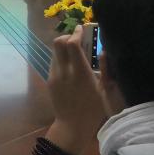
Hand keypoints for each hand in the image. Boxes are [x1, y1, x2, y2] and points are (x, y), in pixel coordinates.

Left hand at [45, 26, 107, 154]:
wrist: (72, 126)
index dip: (76, 33)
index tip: (82, 28)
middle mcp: (64, 71)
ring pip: (54, 52)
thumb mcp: (104, 90)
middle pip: (58, 43)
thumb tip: (104, 51)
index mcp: (80, 72)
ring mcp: (54, 76)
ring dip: (63, 47)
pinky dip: (61, 58)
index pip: (72, 44)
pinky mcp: (49, 81)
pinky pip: (53, 62)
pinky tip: (70, 66)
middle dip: (67, 36)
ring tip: (74, 52)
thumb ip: (104, 69)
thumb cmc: (93, 109)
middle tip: (77, 39)